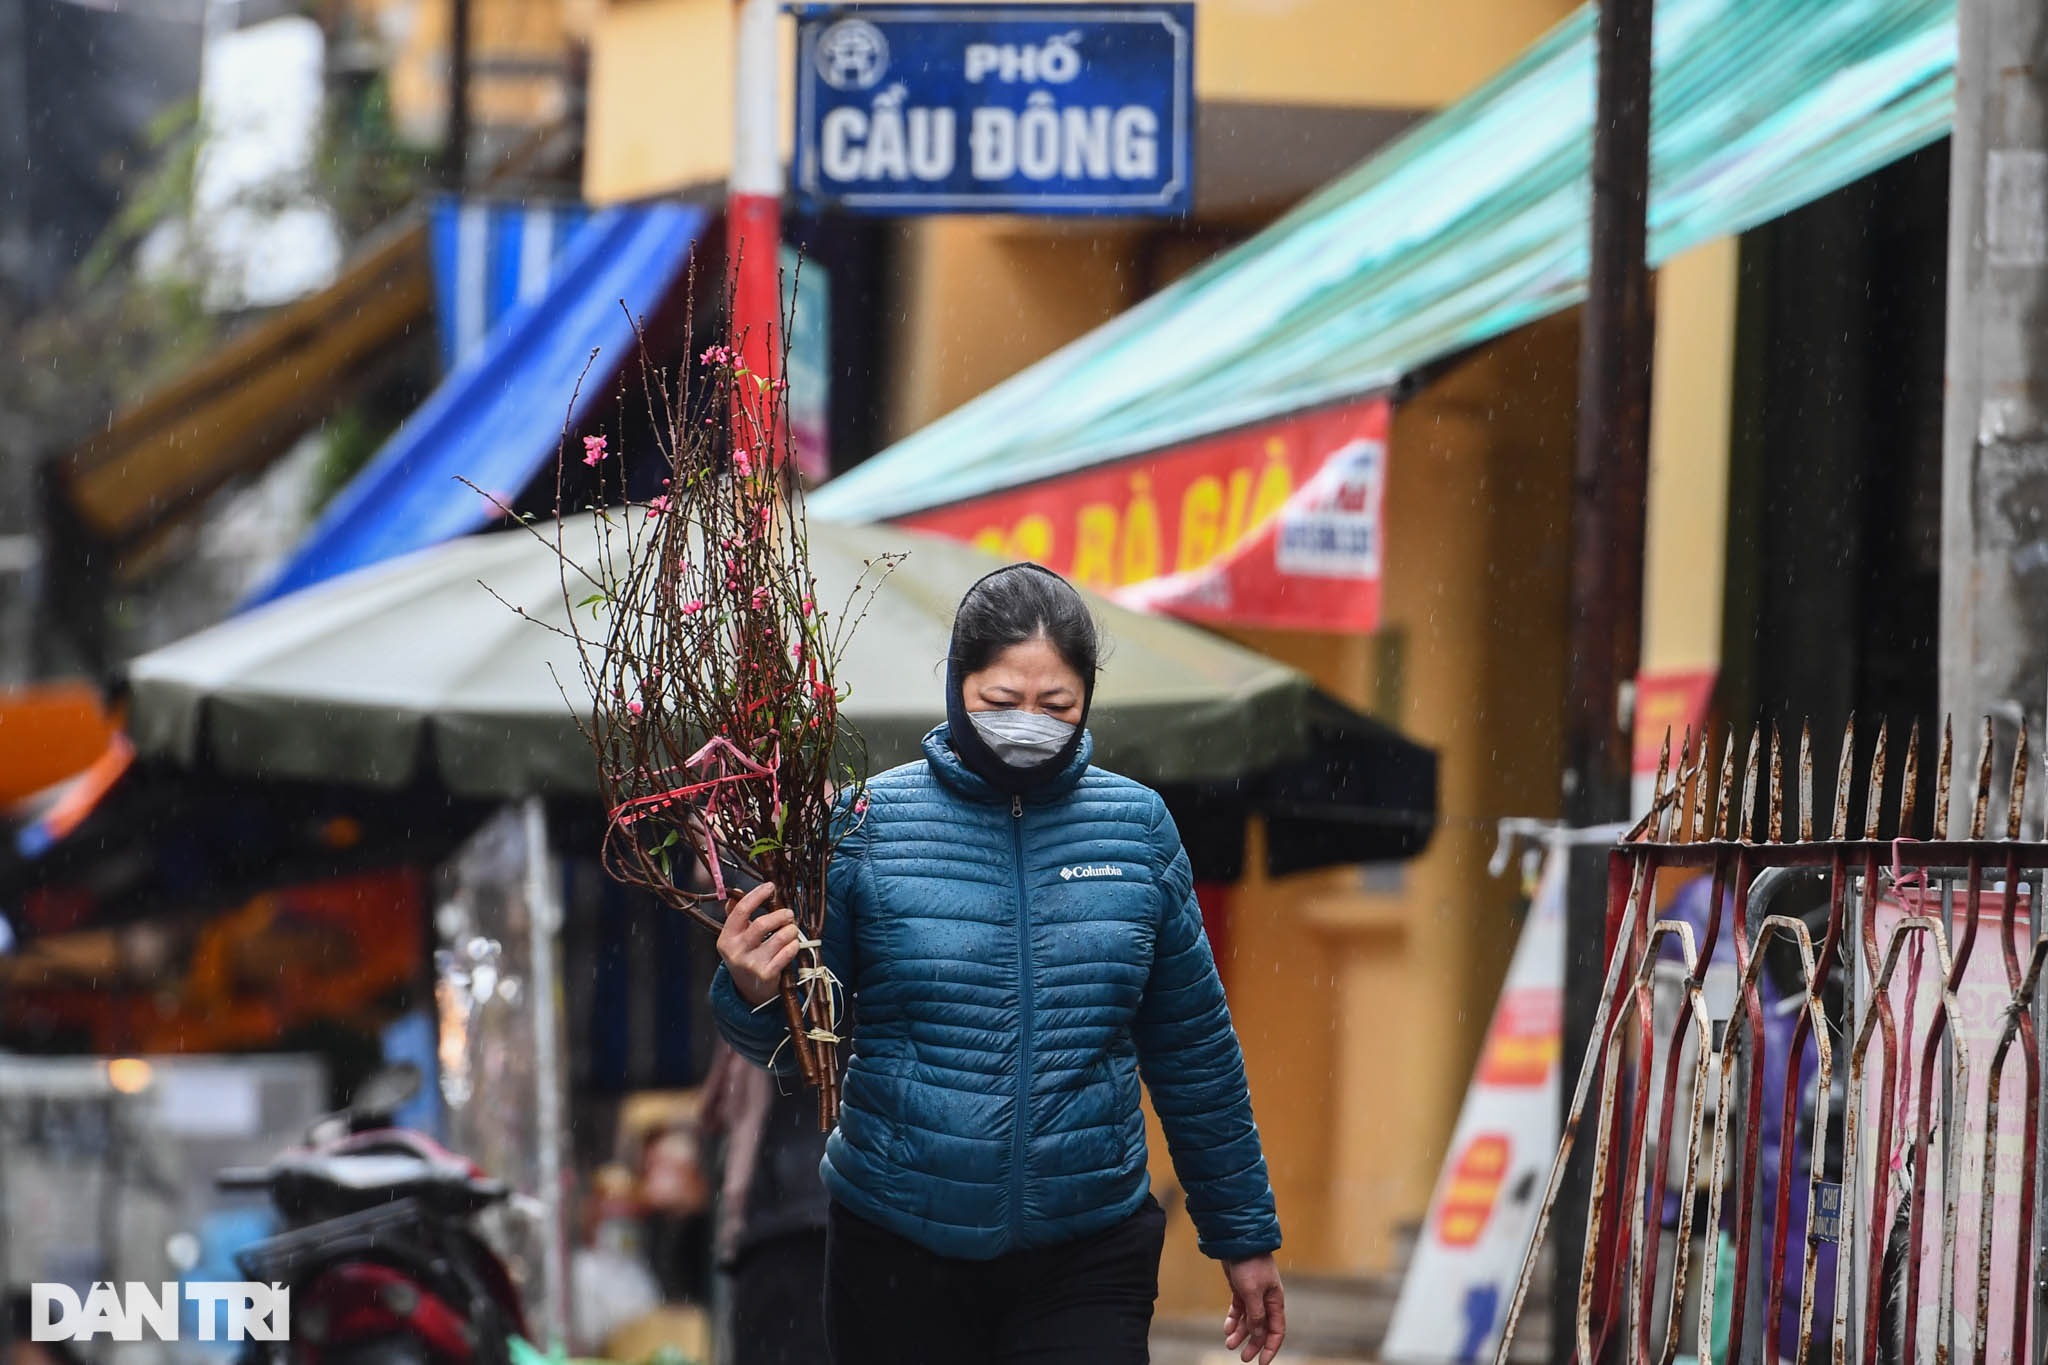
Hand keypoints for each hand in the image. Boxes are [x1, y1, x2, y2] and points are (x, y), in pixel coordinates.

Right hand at [717, 882, 796, 1006]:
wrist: (749, 990)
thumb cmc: (745, 956)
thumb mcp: (735, 938)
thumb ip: (735, 915)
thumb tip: (735, 894)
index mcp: (726, 938)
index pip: (741, 910)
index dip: (757, 895)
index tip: (770, 886)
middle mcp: (736, 952)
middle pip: (762, 924)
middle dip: (780, 915)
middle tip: (789, 914)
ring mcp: (751, 964)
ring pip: (779, 938)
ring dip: (791, 930)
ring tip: (792, 929)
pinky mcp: (766, 975)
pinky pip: (787, 953)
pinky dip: (794, 945)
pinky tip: (793, 944)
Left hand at [1222, 1255, 1284, 1363]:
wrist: (1237, 1241)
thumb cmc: (1250, 1264)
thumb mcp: (1252, 1292)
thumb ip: (1256, 1315)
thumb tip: (1259, 1334)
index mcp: (1275, 1301)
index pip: (1277, 1330)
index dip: (1270, 1347)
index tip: (1262, 1363)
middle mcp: (1266, 1300)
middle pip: (1262, 1328)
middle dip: (1254, 1344)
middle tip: (1243, 1357)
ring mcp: (1253, 1294)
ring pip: (1249, 1320)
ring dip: (1240, 1333)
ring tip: (1229, 1344)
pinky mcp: (1241, 1288)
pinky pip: (1238, 1309)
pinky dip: (1233, 1319)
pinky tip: (1227, 1328)